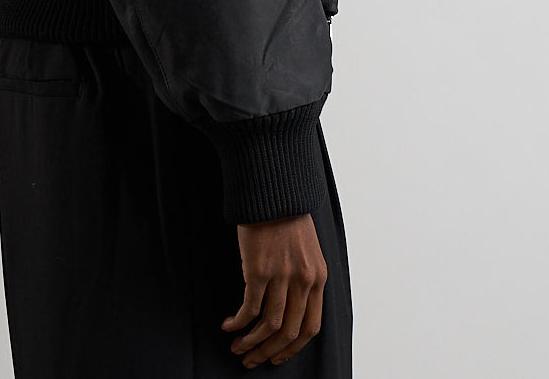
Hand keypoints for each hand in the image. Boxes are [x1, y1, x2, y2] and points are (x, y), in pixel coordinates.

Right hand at [220, 212, 326, 367]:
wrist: (273, 189)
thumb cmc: (286, 216)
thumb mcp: (307, 249)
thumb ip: (303, 277)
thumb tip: (289, 306)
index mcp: (319, 277)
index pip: (311, 327)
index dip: (292, 348)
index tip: (277, 356)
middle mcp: (304, 281)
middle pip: (289, 332)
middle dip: (269, 351)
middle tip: (252, 359)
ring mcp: (282, 276)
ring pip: (268, 325)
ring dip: (251, 342)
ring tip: (238, 347)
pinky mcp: (259, 269)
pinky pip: (249, 309)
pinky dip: (238, 323)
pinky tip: (229, 325)